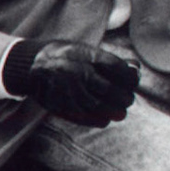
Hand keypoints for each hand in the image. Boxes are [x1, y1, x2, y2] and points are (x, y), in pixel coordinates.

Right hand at [5, 40, 137, 126]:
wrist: (33, 64)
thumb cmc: (67, 56)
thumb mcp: (87, 50)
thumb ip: (111, 60)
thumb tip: (136, 69)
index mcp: (86, 56)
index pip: (118, 69)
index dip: (131, 78)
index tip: (133, 81)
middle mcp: (77, 72)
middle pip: (110, 90)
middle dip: (125, 98)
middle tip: (128, 100)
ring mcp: (68, 89)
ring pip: (99, 106)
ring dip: (114, 111)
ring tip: (120, 112)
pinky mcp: (60, 104)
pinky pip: (84, 116)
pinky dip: (98, 120)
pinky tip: (106, 119)